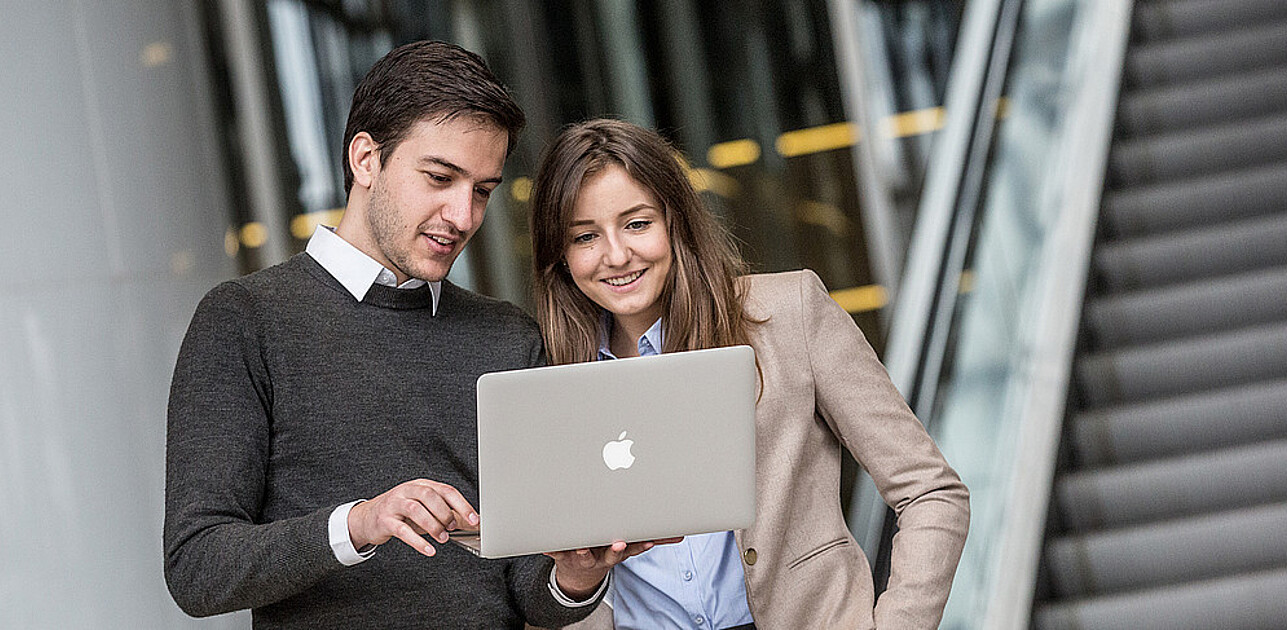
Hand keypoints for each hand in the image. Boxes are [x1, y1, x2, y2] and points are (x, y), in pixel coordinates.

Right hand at [347, 479, 479, 556]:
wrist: (368, 518)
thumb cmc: (401, 513)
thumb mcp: (424, 508)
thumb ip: (445, 513)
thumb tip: (469, 523)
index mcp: (421, 485)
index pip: (445, 490)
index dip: (462, 505)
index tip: (474, 519)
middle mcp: (408, 491)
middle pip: (430, 495)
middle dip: (445, 512)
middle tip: (453, 527)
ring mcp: (394, 504)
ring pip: (416, 509)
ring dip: (433, 525)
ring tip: (442, 538)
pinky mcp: (385, 520)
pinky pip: (402, 530)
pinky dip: (418, 541)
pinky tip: (429, 550)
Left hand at [546, 537, 683, 599]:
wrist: (578, 575)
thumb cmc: (605, 552)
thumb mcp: (628, 549)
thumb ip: (652, 540)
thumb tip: (680, 535)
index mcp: (617, 552)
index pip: (631, 550)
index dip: (639, 546)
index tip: (647, 542)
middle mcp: (602, 556)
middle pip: (610, 554)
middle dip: (615, 549)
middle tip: (618, 544)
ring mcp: (583, 556)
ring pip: (584, 554)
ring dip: (583, 551)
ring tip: (582, 547)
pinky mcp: (563, 555)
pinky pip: (557, 553)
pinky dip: (552, 549)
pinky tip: (548, 547)